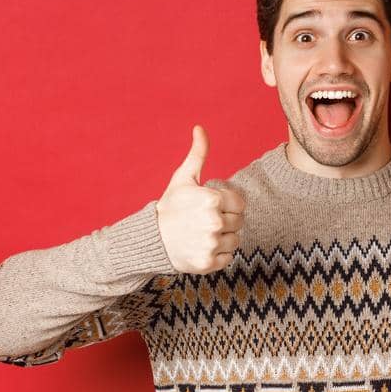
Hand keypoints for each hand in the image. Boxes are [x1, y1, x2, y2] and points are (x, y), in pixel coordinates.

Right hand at [156, 125, 245, 273]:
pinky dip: (218, 255)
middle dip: (225, 221)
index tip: (211, 207)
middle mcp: (214, 222)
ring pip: (236, 241)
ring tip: (202, 234)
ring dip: (223, 238)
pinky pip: (228, 258)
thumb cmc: (171, 207)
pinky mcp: (208, 263)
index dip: (228, 205)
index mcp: (212, 200)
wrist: (150, 239)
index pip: (241, 205)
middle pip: (239, 222)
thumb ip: (198, 154)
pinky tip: (201, 247)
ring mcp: (210, 244)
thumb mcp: (183, 179)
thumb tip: (200, 128)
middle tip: (204, 222)